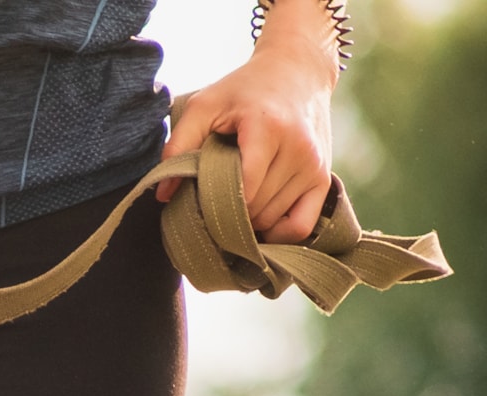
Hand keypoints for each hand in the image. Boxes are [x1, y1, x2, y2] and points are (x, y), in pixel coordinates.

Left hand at [162, 26, 334, 243]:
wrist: (298, 70)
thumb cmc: (244, 90)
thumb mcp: (204, 105)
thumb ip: (178, 145)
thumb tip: (163, 194)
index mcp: (269, 129)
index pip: (243, 190)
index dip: (216, 206)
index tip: (197, 202)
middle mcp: (299, 149)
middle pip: (255, 209)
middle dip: (227, 213)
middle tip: (209, 202)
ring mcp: (315, 166)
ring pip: (272, 220)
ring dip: (248, 221)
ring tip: (232, 202)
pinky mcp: (323, 178)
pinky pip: (301, 226)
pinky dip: (277, 233)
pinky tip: (257, 220)